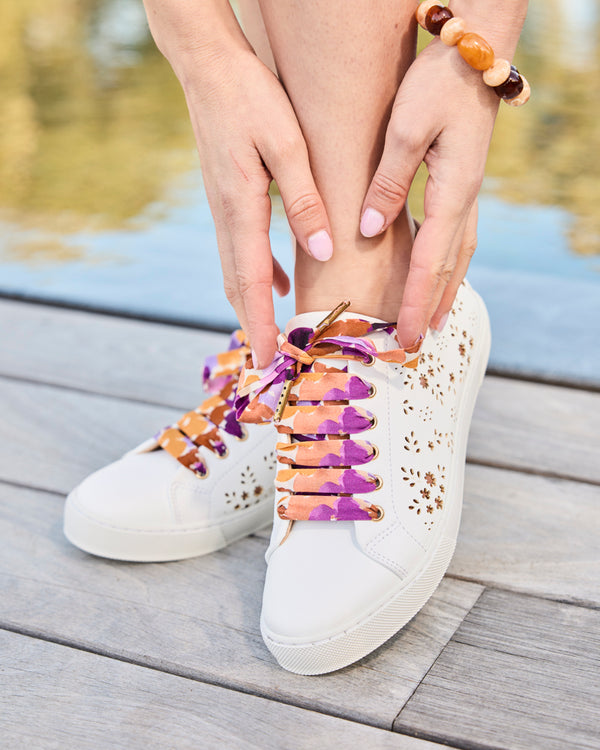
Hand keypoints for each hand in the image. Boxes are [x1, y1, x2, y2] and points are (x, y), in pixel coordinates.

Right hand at [144, 0, 332, 366]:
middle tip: (270, 360)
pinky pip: (241, 248)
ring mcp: (222, 208)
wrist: (208, 66)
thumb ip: (304, 201)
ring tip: (273, 331)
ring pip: (237, 270)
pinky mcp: (227, 197)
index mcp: (240, 208)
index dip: (260, 324)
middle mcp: (225, 215)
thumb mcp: (286, 144)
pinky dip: (258, 274)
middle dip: (253, 325)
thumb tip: (323, 250)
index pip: (250, 282)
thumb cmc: (249, 97)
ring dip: (253, 304)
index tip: (269, 359)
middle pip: (237, 285)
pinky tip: (278, 283)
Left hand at [360, 38, 497, 345]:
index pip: (429, 262)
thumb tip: (369, 230)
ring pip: (457, 256)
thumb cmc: (438, 86)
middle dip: (429, 308)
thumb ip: (388, 185)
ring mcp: (467, 195)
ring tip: (429, 321)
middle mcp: (465, 201)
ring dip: (442, 291)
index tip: (403, 335)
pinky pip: (456, 238)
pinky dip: (447, 266)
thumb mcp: (406, 130)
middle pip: (448, 268)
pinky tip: (437, 274)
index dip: (414, 302)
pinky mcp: (462, 185)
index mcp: (453, 193)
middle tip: (413, 344)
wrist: (473, 55)